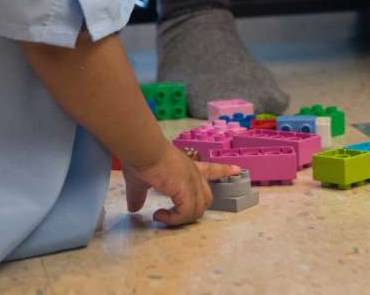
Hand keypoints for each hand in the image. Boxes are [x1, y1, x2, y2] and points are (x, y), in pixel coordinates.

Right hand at [123, 144, 241, 225]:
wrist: (143, 149)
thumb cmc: (142, 158)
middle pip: (206, 197)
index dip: (223, 170)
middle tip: (177, 214)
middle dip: (194, 210)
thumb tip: (133, 208)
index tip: (237, 169)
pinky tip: (160, 215)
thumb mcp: (140, 180)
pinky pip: (186, 213)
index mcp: (186, 167)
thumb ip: (139, 195)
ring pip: (197, 209)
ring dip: (179, 218)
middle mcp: (193, 173)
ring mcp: (192, 182)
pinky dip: (173, 219)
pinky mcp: (187, 190)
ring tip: (162, 215)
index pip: (210, 169)